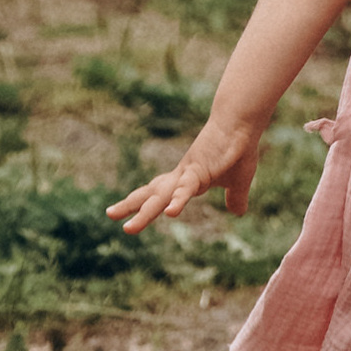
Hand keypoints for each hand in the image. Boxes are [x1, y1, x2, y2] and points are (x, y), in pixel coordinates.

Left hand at [106, 118, 263, 231]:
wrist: (241, 121)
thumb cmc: (239, 147)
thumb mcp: (238, 181)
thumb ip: (235, 197)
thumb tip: (239, 212)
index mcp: (187, 180)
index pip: (160, 193)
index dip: (144, 203)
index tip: (126, 212)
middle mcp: (181, 177)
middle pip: (151, 194)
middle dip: (130, 206)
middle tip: (109, 214)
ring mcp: (188, 174)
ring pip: (161, 197)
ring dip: (144, 213)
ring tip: (128, 228)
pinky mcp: (200, 170)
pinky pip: (186, 189)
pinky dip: (178, 201)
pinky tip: (170, 213)